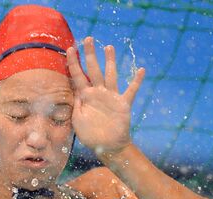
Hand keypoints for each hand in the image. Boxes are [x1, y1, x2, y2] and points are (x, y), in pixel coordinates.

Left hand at [66, 37, 144, 154]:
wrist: (107, 147)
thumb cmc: (90, 135)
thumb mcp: (77, 121)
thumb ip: (76, 105)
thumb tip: (76, 91)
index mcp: (85, 96)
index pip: (77, 76)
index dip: (73, 62)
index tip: (70, 49)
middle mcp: (98, 93)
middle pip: (93, 69)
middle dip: (90, 54)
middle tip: (88, 38)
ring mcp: (111, 97)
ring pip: (110, 75)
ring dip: (110, 61)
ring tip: (108, 47)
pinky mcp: (123, 104)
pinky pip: (131, 90)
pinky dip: (137, 81)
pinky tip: (142, 70)